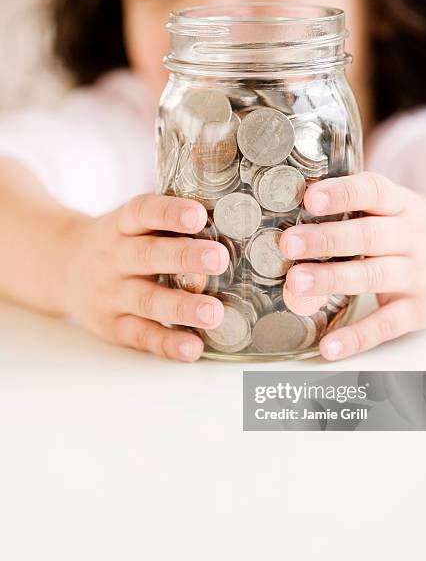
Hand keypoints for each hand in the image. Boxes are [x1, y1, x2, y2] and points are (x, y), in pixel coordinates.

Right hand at [64, 194, 228, 361]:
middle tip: (218, 259)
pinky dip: (167, 344)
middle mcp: (115, 258)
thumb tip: (227, 217)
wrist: (62, 268)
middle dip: (184, 257)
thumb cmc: (117, 243)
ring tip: (213, 313)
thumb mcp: (129, 223)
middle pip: (148, 256)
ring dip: (182, 307)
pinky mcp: (113, 326)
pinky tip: (193, 348)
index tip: (197, 215)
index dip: (169, 213)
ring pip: (147, 300)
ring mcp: (112, 294)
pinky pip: (141, 336)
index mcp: (121, 226)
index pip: (143, 212)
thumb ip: (166, 221)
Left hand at [280, 172, 425, 360]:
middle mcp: (411, 238)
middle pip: (367, 236)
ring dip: (332, 279)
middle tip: (288, 243)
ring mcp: (416, 275)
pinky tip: (328, 346)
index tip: (310, 198)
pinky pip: (385, 325)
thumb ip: (357, 206)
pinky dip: (356, 338)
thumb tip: (293, 213)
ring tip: (295, 283)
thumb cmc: (416, 229)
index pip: (373, 192)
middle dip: (326, 240)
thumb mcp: (398, 206)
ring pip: (372, 276)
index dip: (342, 194)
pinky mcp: (418, 311)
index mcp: (401, 206)